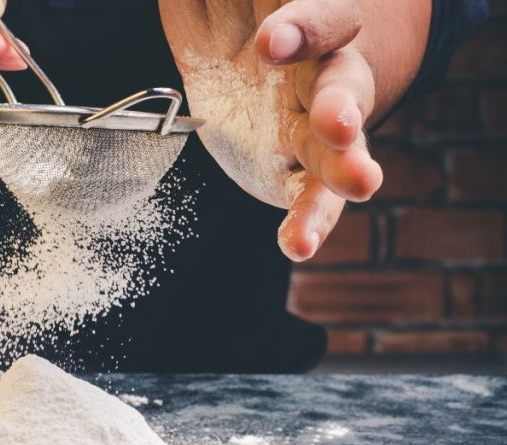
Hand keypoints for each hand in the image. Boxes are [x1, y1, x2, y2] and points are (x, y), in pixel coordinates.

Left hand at [161, 0, 383, 260]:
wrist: (285, 52)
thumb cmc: (259, 8)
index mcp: (320, 22)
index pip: (323, 20)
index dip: (302, 29)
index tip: (272, 40)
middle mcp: (326, 75)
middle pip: (341, 90)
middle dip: (342, 108)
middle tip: (340, 126)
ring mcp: (315, 128)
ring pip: (336, 152)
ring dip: (344, 170)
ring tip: (359, 186)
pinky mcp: (296, 168)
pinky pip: (306, 198)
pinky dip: (306, 223)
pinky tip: (298, 246)